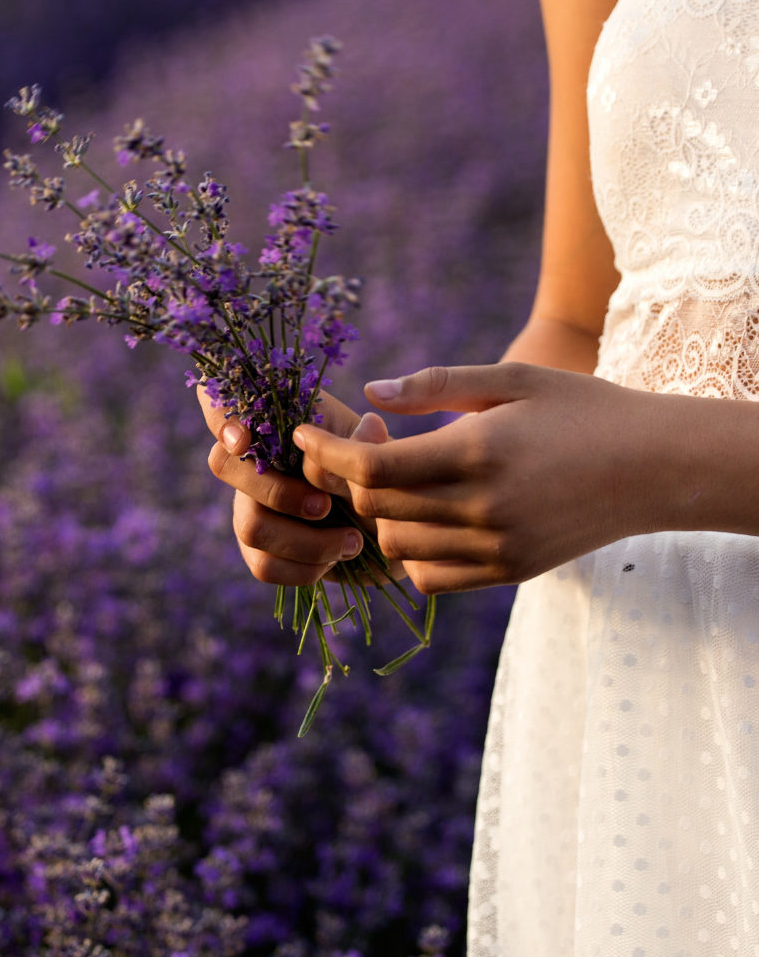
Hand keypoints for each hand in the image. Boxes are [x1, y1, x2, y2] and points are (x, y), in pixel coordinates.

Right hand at [198, 387, 373, 585]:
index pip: (220, 406)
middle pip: (223, 466)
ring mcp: (250, 506)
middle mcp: (253, 462)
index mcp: (276, 424)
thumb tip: (367, 428)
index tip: (244, 440)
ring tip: (351, 541)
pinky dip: (304, 568)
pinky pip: (263, 565)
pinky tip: (334, 560)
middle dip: (278, 492)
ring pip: (250, 526)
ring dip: (306, 541)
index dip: (220, 419)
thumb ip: (365, 443)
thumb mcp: (377, 450)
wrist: (394, 527)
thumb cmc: (378, 475)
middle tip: (326, 506)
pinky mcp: (259, 549)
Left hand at [292, 363, 673, 593]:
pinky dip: (411, 551)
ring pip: (396, 546)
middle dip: (350, 477)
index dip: (327, 452)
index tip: (302, 435)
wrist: (656, 468)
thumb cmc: (581, 410)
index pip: (372, 468)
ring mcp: (496, 548)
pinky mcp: (508, 573)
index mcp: (478, 453)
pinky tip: (426, 518)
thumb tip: (370, 394)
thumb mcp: (513, 379)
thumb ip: (436, 386)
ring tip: (401, 478)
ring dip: (380, 513)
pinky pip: (430, 577)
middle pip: (375, 508)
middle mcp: (482, 509)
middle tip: (369, 442)